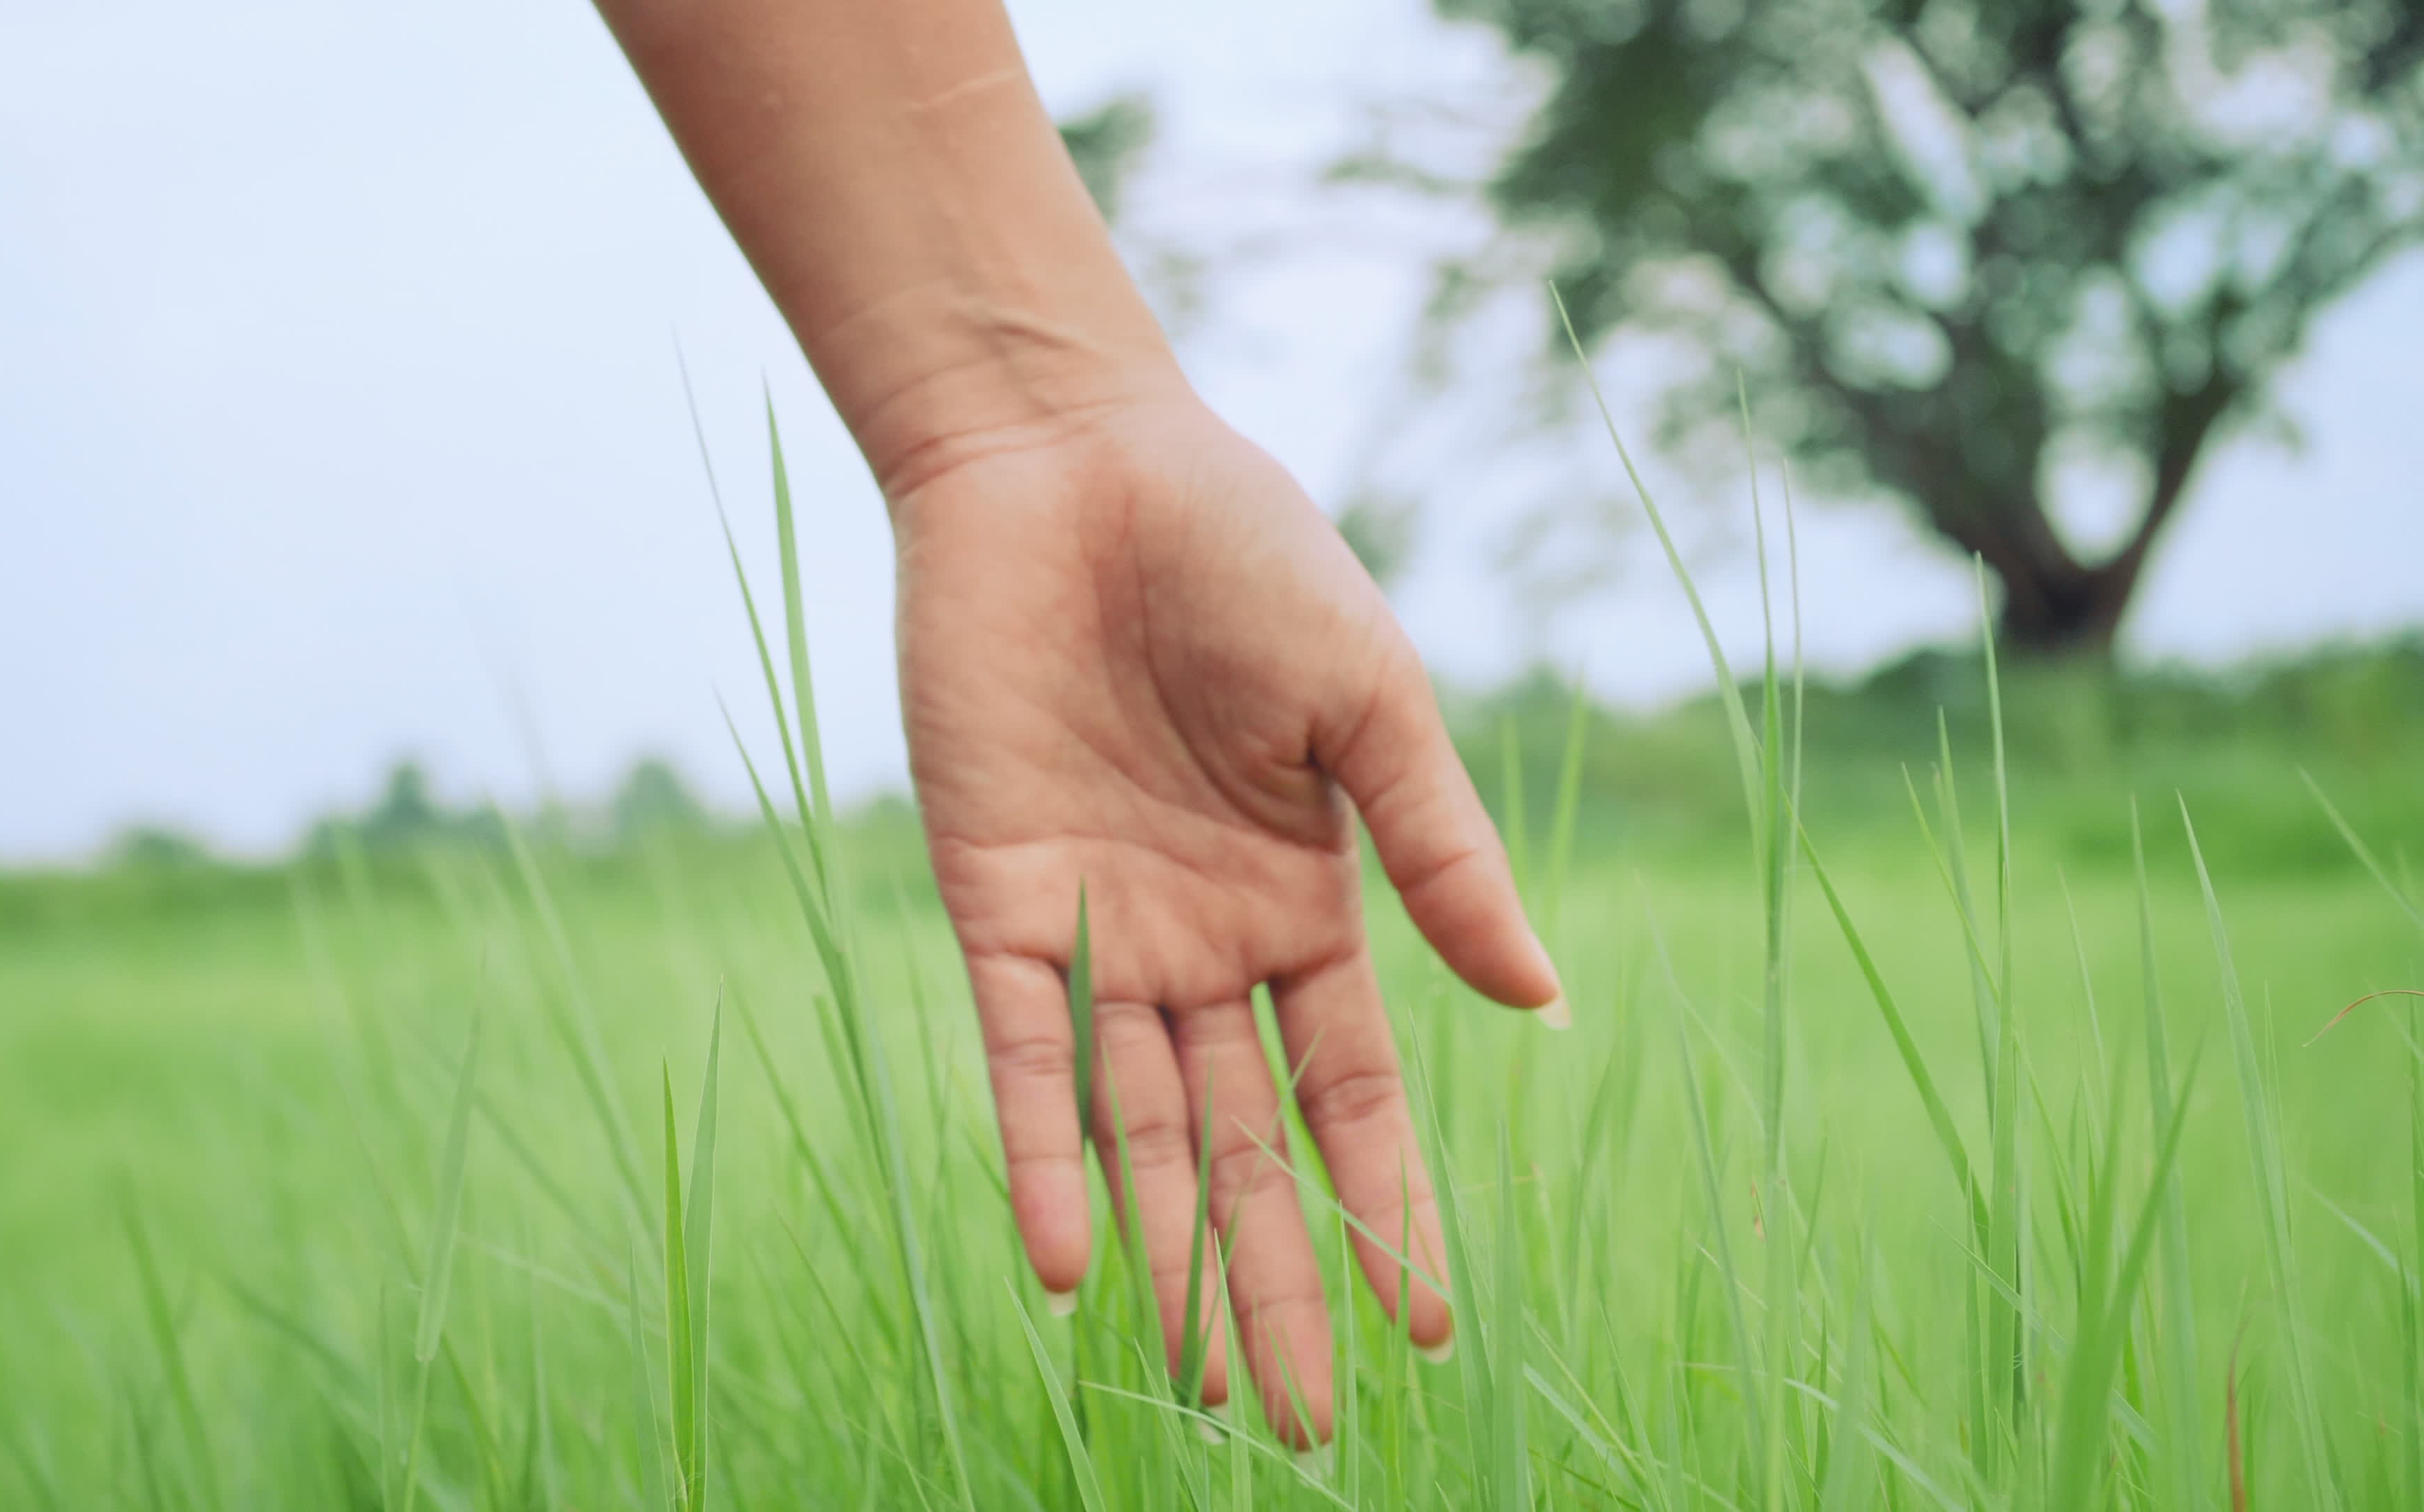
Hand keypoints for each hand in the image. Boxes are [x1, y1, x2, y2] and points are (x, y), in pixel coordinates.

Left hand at [891, 391, 1565, 1445]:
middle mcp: (1201, 943)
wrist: (1073, 459)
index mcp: (1304, 903)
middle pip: (1245, 1146)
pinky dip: (1038, 1160)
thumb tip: (1542, 1004)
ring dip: (1166, 1256)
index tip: (1425, 1331)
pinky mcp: (998, 899)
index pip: (1351, 1094)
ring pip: (1137, 1132)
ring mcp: (1100, 929)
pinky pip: (1020, 1056)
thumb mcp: (1367, 707)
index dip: (1387, 1206)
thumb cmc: (1241, 552)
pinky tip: (1065, 1267)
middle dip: (1276, 1278)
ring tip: (1197, 1384)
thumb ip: (1436, 855)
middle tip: (1294, 1424)